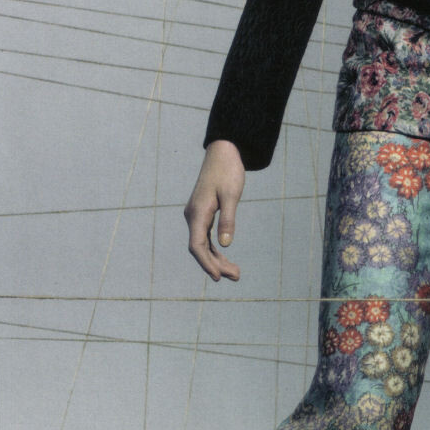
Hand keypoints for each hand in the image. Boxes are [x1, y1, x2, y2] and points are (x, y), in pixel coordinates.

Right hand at [184, 139, 244, 280]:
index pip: (197, 246)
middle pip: (200, 248)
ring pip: (203, 244)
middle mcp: (193, 216)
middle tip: (237, 277)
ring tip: (236, 274)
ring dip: (217, 259)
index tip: (218, 277)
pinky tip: (226, 258)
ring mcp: (196, 216)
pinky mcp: (202, 213)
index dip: (207, 263)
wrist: (223, 152)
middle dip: (216, 265)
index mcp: (197, 213)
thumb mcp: (232, 195)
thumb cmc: (228, 172)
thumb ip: (228, 219)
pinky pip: (206, 237)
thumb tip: (225, 244)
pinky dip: (215, 249)